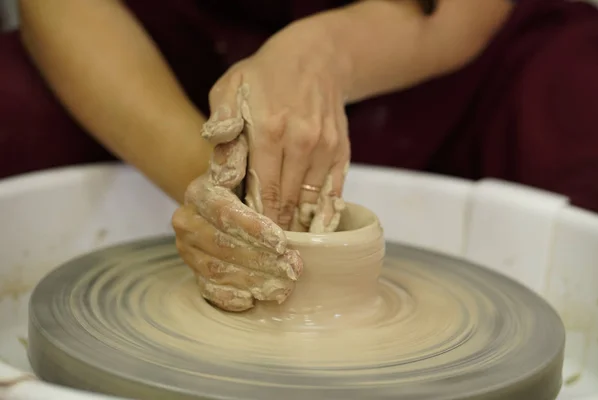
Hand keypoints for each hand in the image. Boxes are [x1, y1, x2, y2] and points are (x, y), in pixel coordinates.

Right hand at [172, 135, 302, 311]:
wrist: (227, 200)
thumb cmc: (248, 180)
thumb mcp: (246, 157)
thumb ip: (237, 146)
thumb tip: (226, 129)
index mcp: (201, 191)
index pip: (225, 211)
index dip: (253, 229)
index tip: (283, 242)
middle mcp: (187, 219)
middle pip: (221, 245)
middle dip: (260, 260)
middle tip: (293, 270)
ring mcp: (188, 248)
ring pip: (216, 270)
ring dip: (252, 280)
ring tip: (284, 287)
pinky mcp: (194, 271)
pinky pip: (208, 290)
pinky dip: (230, 296)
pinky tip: (253, 300)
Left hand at [202, 20, 350, 231]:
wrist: (318, 57)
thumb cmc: (266, 75)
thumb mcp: (231, 86)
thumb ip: (220, 122)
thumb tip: (218, 164)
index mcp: (270, 129)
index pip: (261, 190)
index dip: (255, 220)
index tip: (248, 242)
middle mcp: (302, 142)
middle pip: (286, 201)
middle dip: (274, 229)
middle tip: (262, 253)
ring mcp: (326, 147)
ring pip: (310, 201)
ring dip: (297, 226)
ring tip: (284, 248)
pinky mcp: (342, 151)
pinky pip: (333, 192)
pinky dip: (321, 214)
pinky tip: (310, 229)